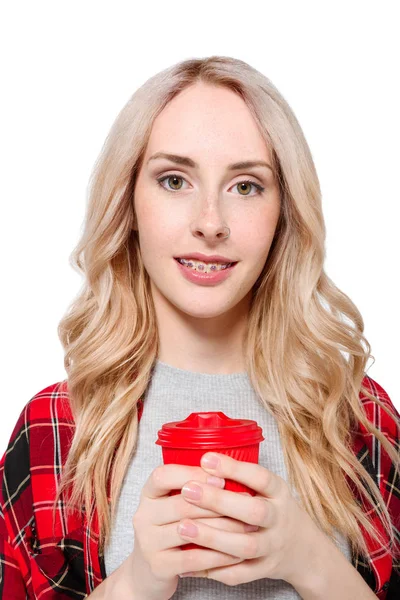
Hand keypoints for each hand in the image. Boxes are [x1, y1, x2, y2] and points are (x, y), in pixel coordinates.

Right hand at [129, 463, 253, 599]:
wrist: (149, 570)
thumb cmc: (171, 528)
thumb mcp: (173, 503)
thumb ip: (194, 489)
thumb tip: (232, 475)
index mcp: (148, 493)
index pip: (163, 475)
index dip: (192, 474)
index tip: (221, 478)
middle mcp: (143, 515)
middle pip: (182, 504)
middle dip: (219, 503)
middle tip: (247, 502)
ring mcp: (148, 542)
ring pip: (190, 531)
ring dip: (224, 528)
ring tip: (248, 527)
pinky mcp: (158, 566)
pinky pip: (194, 559)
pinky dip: (218, 555)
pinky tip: (237, 554)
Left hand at [177, 452, 320, 586]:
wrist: (303, 548)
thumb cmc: (273, 507)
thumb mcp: (268, 487)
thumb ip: (241, 477)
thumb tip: (200, 461)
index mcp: (279, 493)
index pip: (260, 478)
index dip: (234, 469)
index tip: (206, 459)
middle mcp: (279, 519)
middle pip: (254, 512)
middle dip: (219, 501)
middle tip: (188, 490)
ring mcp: (273, 547)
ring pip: (245, 546)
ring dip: (212, 537)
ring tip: (183, 527)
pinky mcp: (264, 570)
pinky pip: (238, 574)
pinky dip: (214, 569)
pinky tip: (189, 561)